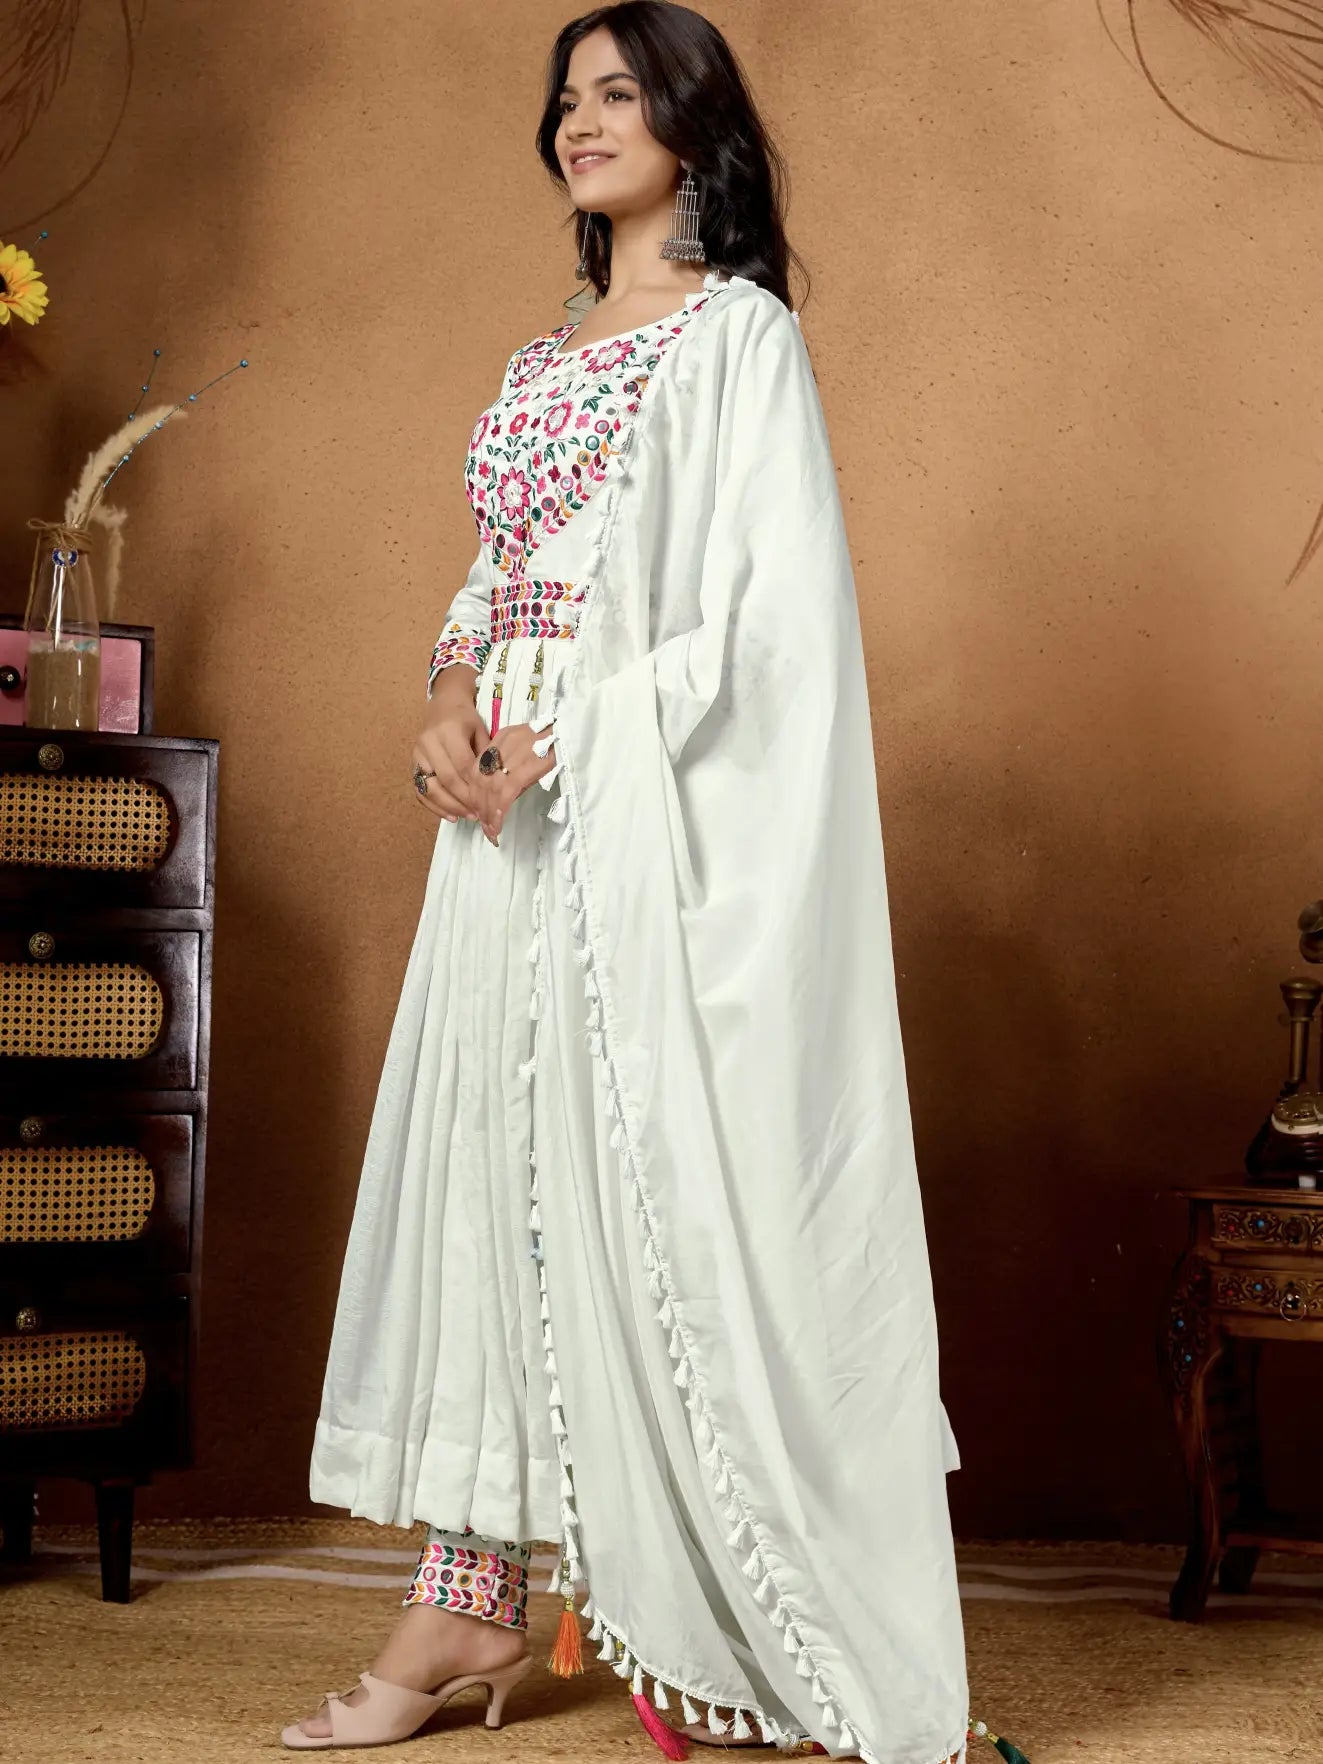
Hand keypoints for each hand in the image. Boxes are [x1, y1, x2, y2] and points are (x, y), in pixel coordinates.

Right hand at [412, 667, 489, 822]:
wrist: (443, 705)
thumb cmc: (466, 719)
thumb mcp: (482, 731)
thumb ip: (486, 757)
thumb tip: (496, 788)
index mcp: (449, 731)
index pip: (463, 765)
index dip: (475, 786)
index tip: (489, 801)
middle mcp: (429, 742)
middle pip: (447, 778)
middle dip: (464, 800)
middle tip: (481, 814)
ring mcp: (417, 754)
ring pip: (430, 788)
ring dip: (450, 806)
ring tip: (468, 817)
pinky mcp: (412, 764)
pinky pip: (420, 790)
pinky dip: (434, 806)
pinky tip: (451, 816)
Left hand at [471, 723, 557, 845]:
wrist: (580, 730)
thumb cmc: (561, 743)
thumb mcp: (531, 753)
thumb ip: (514, 772)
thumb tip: (500, 802)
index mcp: (503, 738)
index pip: (476, 770)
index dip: (473, 796)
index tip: (478, 815)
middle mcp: (505, 743)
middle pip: (480, 780)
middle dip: (480, 808)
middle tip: (486, 829)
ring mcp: (517, 751)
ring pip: (491, 787)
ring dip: (488, 814)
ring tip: (492, 832)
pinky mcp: (531, 762)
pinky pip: (507, 790)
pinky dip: (500, 810)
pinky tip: (499, 824)